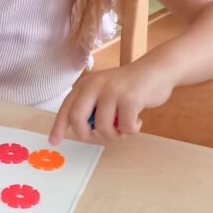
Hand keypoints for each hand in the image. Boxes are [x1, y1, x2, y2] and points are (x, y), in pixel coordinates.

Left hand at [49, 61, 174, 145]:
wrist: (158, 70)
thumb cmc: (130, 87)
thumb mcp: (104, 92)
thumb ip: (91, 108)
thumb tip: (81, 132)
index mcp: (86, 85)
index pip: (66, 108)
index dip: (58, 127)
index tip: (54, 142)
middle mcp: (95, 85)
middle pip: (77, 119)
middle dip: (85, 135)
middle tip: (97, 137)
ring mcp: (112, 91)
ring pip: (102, 128)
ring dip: (114, 135)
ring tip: (124, 127)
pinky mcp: (130, 98)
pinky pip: (125, 127)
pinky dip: (131, 130)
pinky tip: (138, 120)